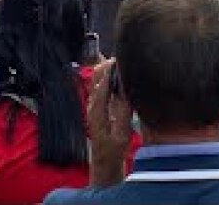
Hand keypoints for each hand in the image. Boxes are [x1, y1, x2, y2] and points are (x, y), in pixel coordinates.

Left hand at [87, 60, 132, 187]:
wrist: (105, 160)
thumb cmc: (114, 149)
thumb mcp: (122, 133)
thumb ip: (123, 111)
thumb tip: (126, 90)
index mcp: (97, 110)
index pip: (102, 83)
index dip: (111, 69)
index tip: (120, 59)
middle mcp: (93, 103)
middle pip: (97, 75)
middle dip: (108, 64)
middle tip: (124, 58)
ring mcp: (94, 103)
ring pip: (98, 77)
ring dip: (109, 69)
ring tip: (123, 63)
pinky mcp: (98, 105)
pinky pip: (102, 84)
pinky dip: (110, 76)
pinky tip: (120, 75)